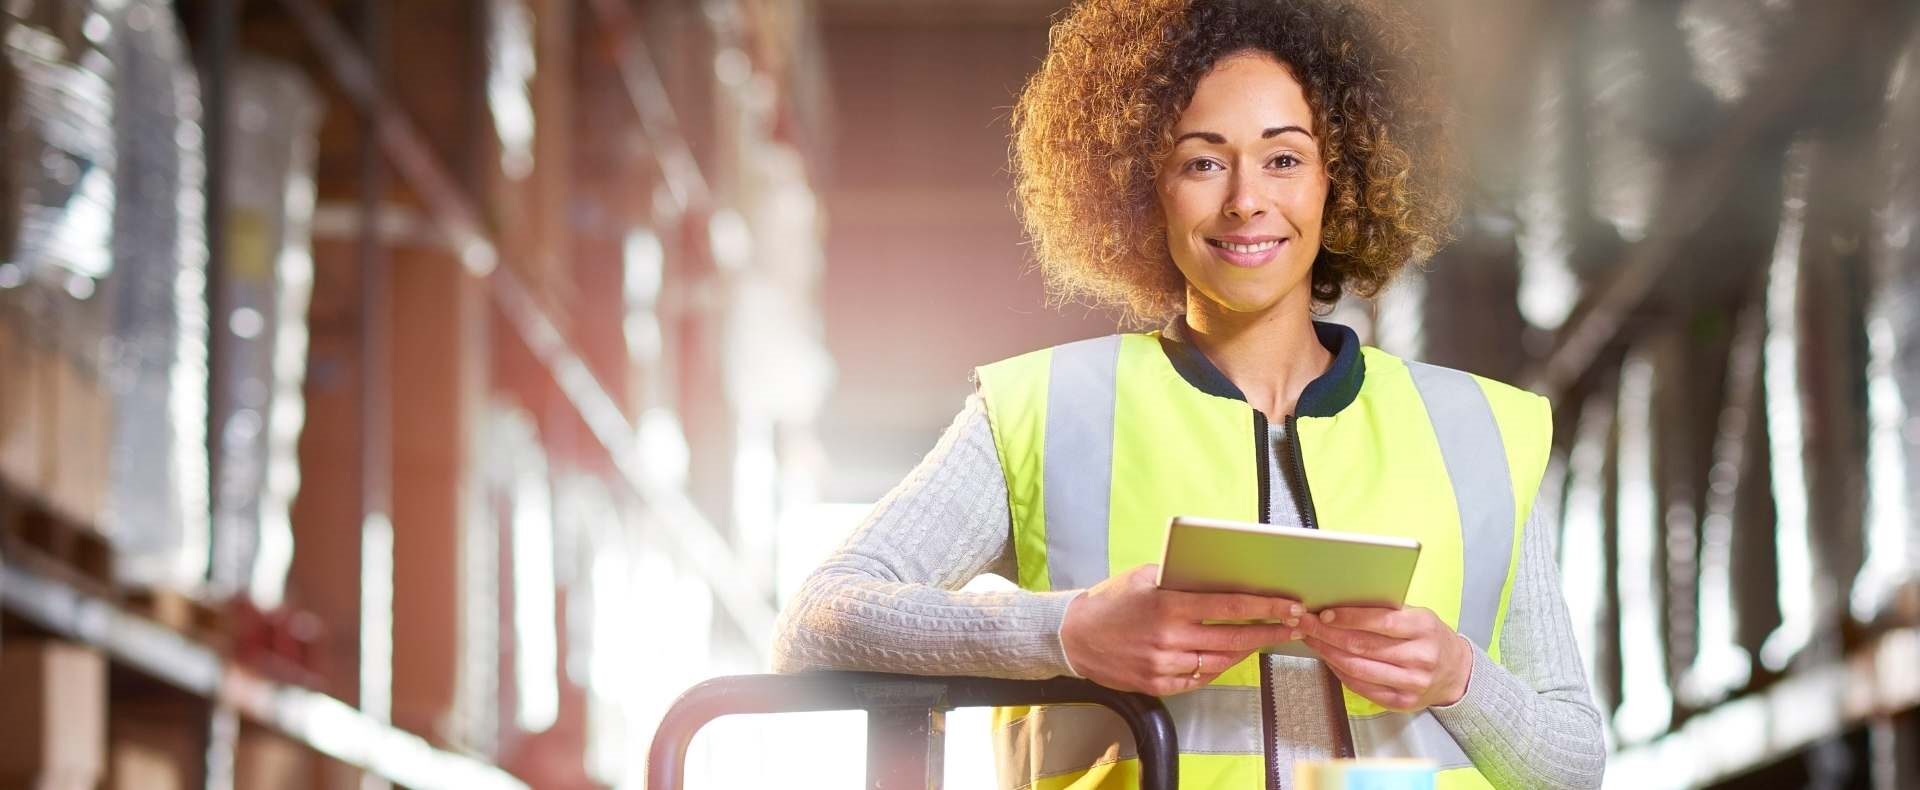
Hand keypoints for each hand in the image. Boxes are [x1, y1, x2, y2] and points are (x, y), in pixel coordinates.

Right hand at [1061, 564, 1301, 695]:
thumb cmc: (1111, 602)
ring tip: (1262, 638)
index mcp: (1169, 606)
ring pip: (1221, 661)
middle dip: (1269, 631)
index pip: (1231, 605)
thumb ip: (1181, 579)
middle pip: (1235, 638)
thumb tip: (1221, 576)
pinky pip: (1200, 678)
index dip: (1266, 606)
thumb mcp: (1144, 577)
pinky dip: (1217, 666)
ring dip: (1246, 650)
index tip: (1290, 605)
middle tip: (1293, 625)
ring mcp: (1165, 665)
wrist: (1075, 637)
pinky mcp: (1159, 684)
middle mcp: (1170, 638)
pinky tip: (1227, 656)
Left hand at [1294, 605, 1473, 711]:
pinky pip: (1362, 687)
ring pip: (1358, 668)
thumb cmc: (1429, 638)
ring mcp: (1411, 683)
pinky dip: (1340, 672)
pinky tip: (1329, 659)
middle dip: (1327, 634)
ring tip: (1312, 640)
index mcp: (1423, 628)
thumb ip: (1387, 611)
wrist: (1456, 673)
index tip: (1324, 613)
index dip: (1347, 617)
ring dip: (1328, 653)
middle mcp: (1419, 657)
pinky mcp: (1401, 702)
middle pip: (1362, 646)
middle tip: (1305, 624)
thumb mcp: (1418, 616)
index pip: (1379, 621)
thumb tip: (1342, 601)